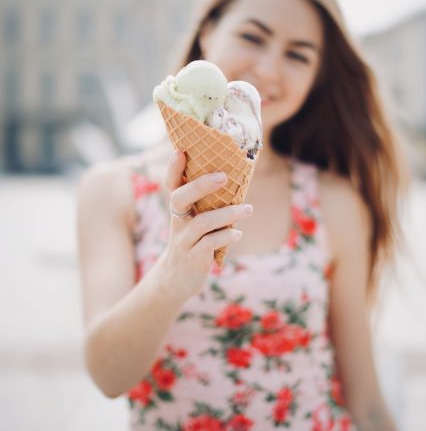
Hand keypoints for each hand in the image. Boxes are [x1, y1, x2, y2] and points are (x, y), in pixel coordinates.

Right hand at [155, 150, 252, 299]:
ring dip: (227, 214)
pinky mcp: (194, 258)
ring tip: (248, 209)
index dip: (173, 168)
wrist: (177, 280)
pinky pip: (209, 244)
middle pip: (180, 198)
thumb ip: (208, 203)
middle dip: (201, 185)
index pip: (171, 184)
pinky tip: (238, 234)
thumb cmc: (194, 241)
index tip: (180, 150)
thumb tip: (237, 178)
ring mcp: (184, 240)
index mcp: (179, 209)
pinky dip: (226, 237)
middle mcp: (178, 221)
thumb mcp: (195, 220)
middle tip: (224, 177)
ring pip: (201, 223)